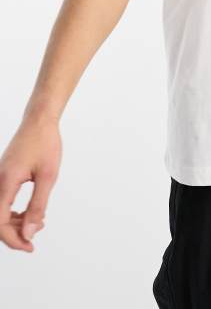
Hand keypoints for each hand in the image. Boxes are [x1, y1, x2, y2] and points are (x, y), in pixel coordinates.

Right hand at [0, 116, 61, 251]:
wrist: (39, 121)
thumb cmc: (45, 144)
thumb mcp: (48, 176)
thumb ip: (37, 206)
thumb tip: (29, 233)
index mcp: (5, 183)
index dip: (13, 239)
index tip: (30, 246)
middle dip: (14, 233)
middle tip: (36, 236)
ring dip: (15, 223)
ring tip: (37, 222)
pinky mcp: (3, 176)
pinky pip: (2, 201)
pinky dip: (13, 212)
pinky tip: (29, 213)